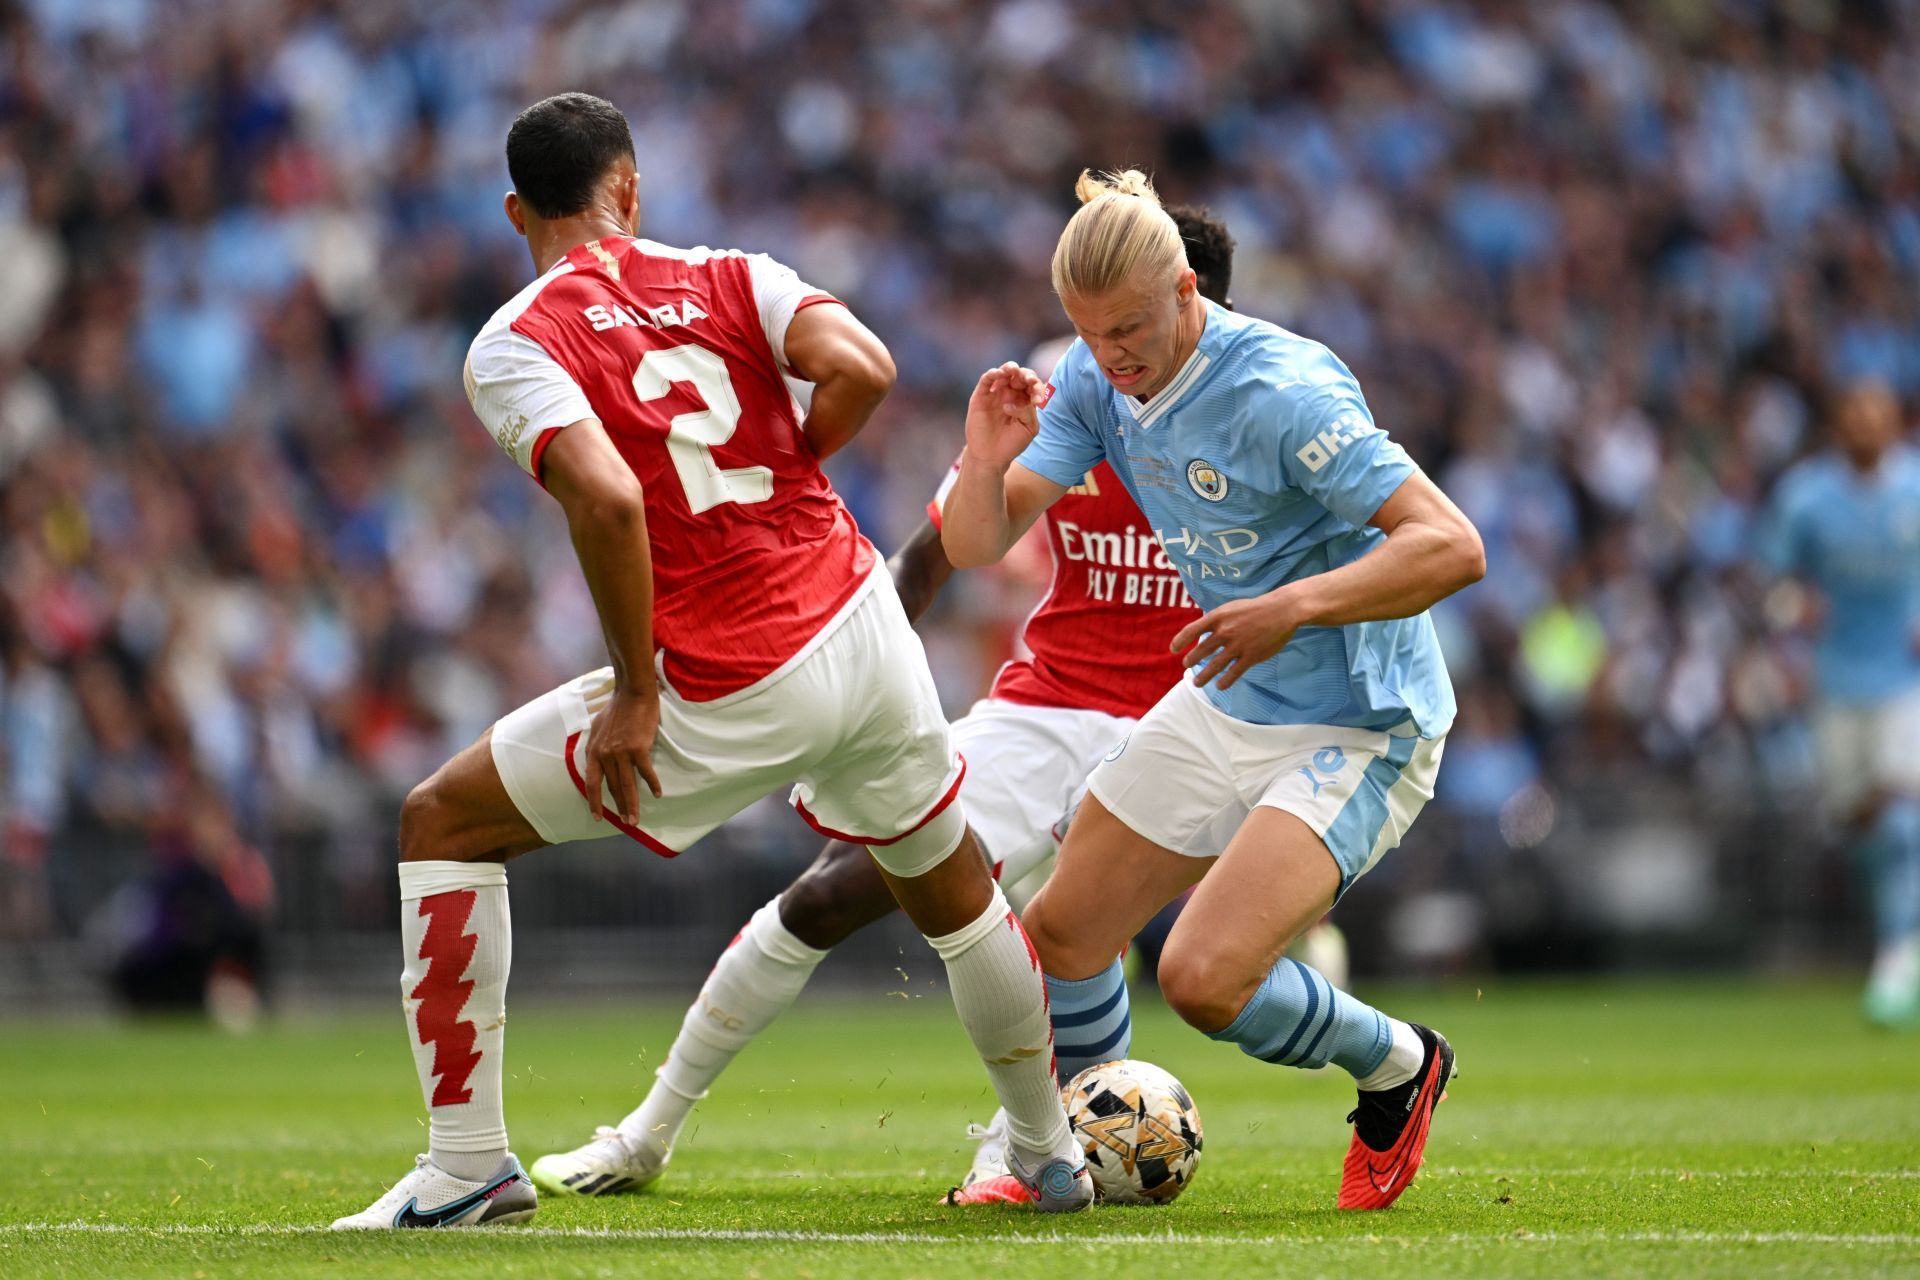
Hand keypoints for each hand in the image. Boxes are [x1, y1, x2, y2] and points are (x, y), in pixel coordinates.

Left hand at [582, 687, 662, 825]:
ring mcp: (621, 752)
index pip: (592, 783)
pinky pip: (646, 772)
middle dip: (619, 808)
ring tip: (636, 820)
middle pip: (613, 788)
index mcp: (594, 751)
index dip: (594, 802)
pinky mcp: (638, 748)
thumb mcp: (597, 727)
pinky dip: (652, 784)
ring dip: (632, 804)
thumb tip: (595, 758)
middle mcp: (605, 755)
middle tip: (626, 823)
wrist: (632, 693)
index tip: (598, 817)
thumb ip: (596, 746)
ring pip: (628, 785)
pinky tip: (657, 793)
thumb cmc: (617, 707)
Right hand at [963, 362, 1045, 469]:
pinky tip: (999, 374)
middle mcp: (1011, 393)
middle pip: (1021, 375)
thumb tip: (1012, 401)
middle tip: (1029, 381)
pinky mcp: (981, 396)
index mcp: (1026, 399)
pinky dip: (992, 374)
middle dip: (1027, 375)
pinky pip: (986, 379)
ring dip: (1010, 368)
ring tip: (1013, 370)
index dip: (1038, 388)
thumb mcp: (1028, 428)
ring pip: (1004, 372)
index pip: (1034, 385)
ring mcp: (996, 393)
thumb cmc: (1011, 443)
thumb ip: (1027, 411)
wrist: (990, 457)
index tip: (1038, 401)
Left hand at [1170, 591, 1304, 689]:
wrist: (1281, 611)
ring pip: (1214, 666)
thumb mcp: (1230, 608)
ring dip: (1203, 677)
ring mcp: (1237, 645)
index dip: (1179, 641)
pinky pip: (1233, 673)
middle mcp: (1224, 632)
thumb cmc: (1254, 609)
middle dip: (1191, 661)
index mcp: (1217, 617)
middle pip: (1200, 651)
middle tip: (1186, 665)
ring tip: (1197, 682)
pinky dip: (1225, 681)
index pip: (1191, 630)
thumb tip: (1202, 632)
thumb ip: (1216, 620)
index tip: (1173, 649)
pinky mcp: (1251, 656)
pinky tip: (1219, 686)